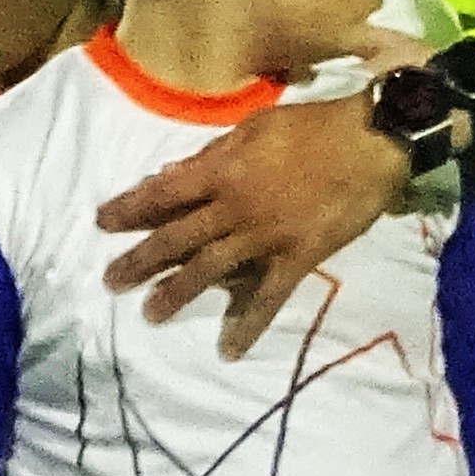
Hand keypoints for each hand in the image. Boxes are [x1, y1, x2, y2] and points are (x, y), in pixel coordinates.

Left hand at [95, 97, 397, 354]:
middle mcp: (235, 208)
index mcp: (221, 171)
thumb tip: (170, 175)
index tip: (102, 222)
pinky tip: (230, 349)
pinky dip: (248, 325)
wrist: (371, 142)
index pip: (164, 193)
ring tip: (151, 314)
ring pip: (211, 269)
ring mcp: (264, 237)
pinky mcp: (296, 259)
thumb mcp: (254, 128)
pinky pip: (268, 297)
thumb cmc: (313, 126)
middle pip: (178, 237)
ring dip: (178, 293)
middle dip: (140, 260)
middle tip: (111, 281)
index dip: (130, 207)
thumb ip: (210, 156)